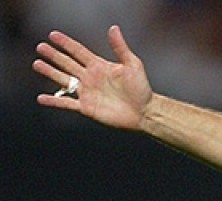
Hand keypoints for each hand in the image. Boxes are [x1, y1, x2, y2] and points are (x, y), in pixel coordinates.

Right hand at [34, 25, 151, 130]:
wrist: (145, 111)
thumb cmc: (141, 88)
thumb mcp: (132, 65)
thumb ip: (120, 47)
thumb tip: (113, 28)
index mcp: (99, 66)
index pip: (78, 52)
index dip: (66, 44)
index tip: (53, 35)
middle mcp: (90, 78)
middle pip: (67, 64)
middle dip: (54, 56)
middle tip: (41, 47)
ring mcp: (87, 92)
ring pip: (64, 80)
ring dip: (50, 73)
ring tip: (37, 64)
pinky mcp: (87, 107)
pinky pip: (66, 103)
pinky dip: (54, 101)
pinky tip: (41, 98)